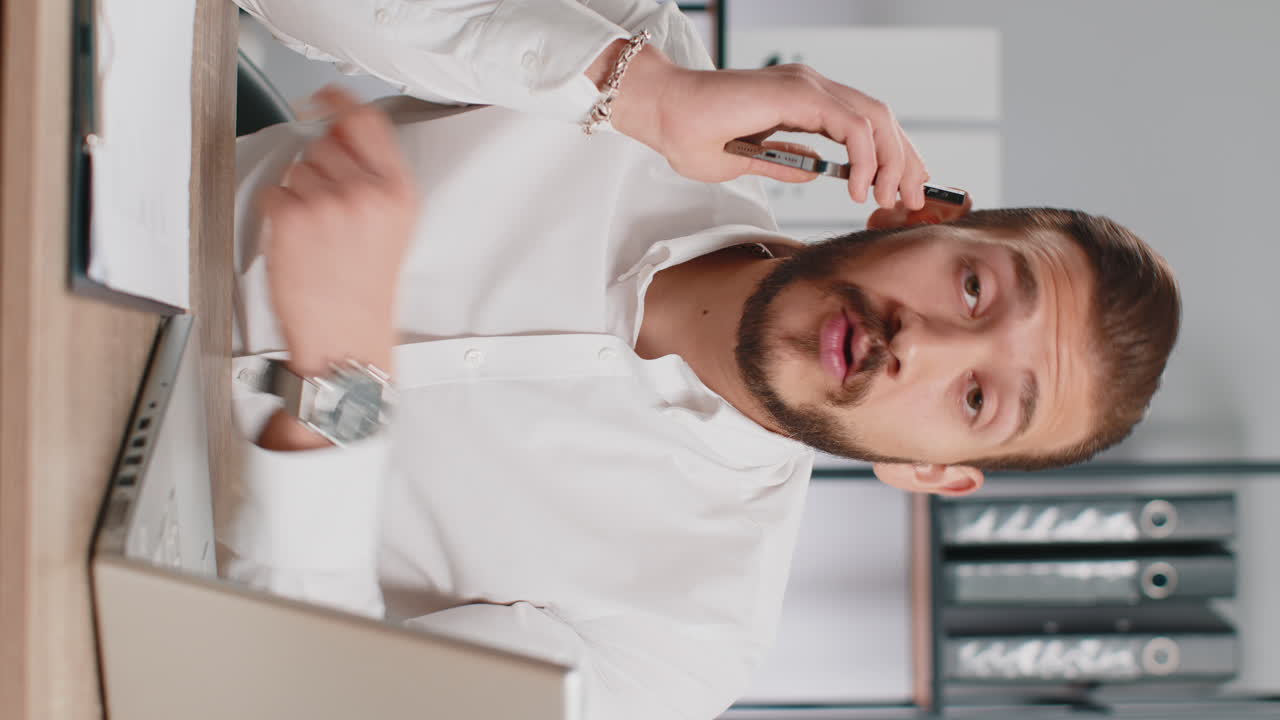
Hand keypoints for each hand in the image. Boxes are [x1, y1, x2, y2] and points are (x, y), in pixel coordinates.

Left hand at [258, 86, 417, 378]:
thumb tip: (343, 133)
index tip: (324, 98)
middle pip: (326, 143)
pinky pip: (274, 193)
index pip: (365, 121)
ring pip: (298, 168)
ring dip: (299, 193)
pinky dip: (278, 213)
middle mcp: (366, 193)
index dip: (339, 102)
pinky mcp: (293, 219)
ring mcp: (328, 204)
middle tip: (328, 208)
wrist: (346, 336)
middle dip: (320, 167)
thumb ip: (377, 176)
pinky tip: (298, 240)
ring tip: (317, 232)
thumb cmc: (366, 289)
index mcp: (397, 191)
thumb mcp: (395, 227)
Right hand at [602, 44, 929, 208]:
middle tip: (912, 200)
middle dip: (905, 161)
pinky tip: (860, 187)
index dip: (892, 156)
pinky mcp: (799, 95)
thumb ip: (785, 163)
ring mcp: (807, 87)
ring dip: (892, 162)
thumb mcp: (748, 161)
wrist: (662, 113)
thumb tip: (817, 172)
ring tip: (889, 199)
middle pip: (881, 119)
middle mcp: (812, 87)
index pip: (865, 123)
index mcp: (803, 100)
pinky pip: (852, 126)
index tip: (900, 192)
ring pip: (875, 119)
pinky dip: (866, 158)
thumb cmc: (691, 136)